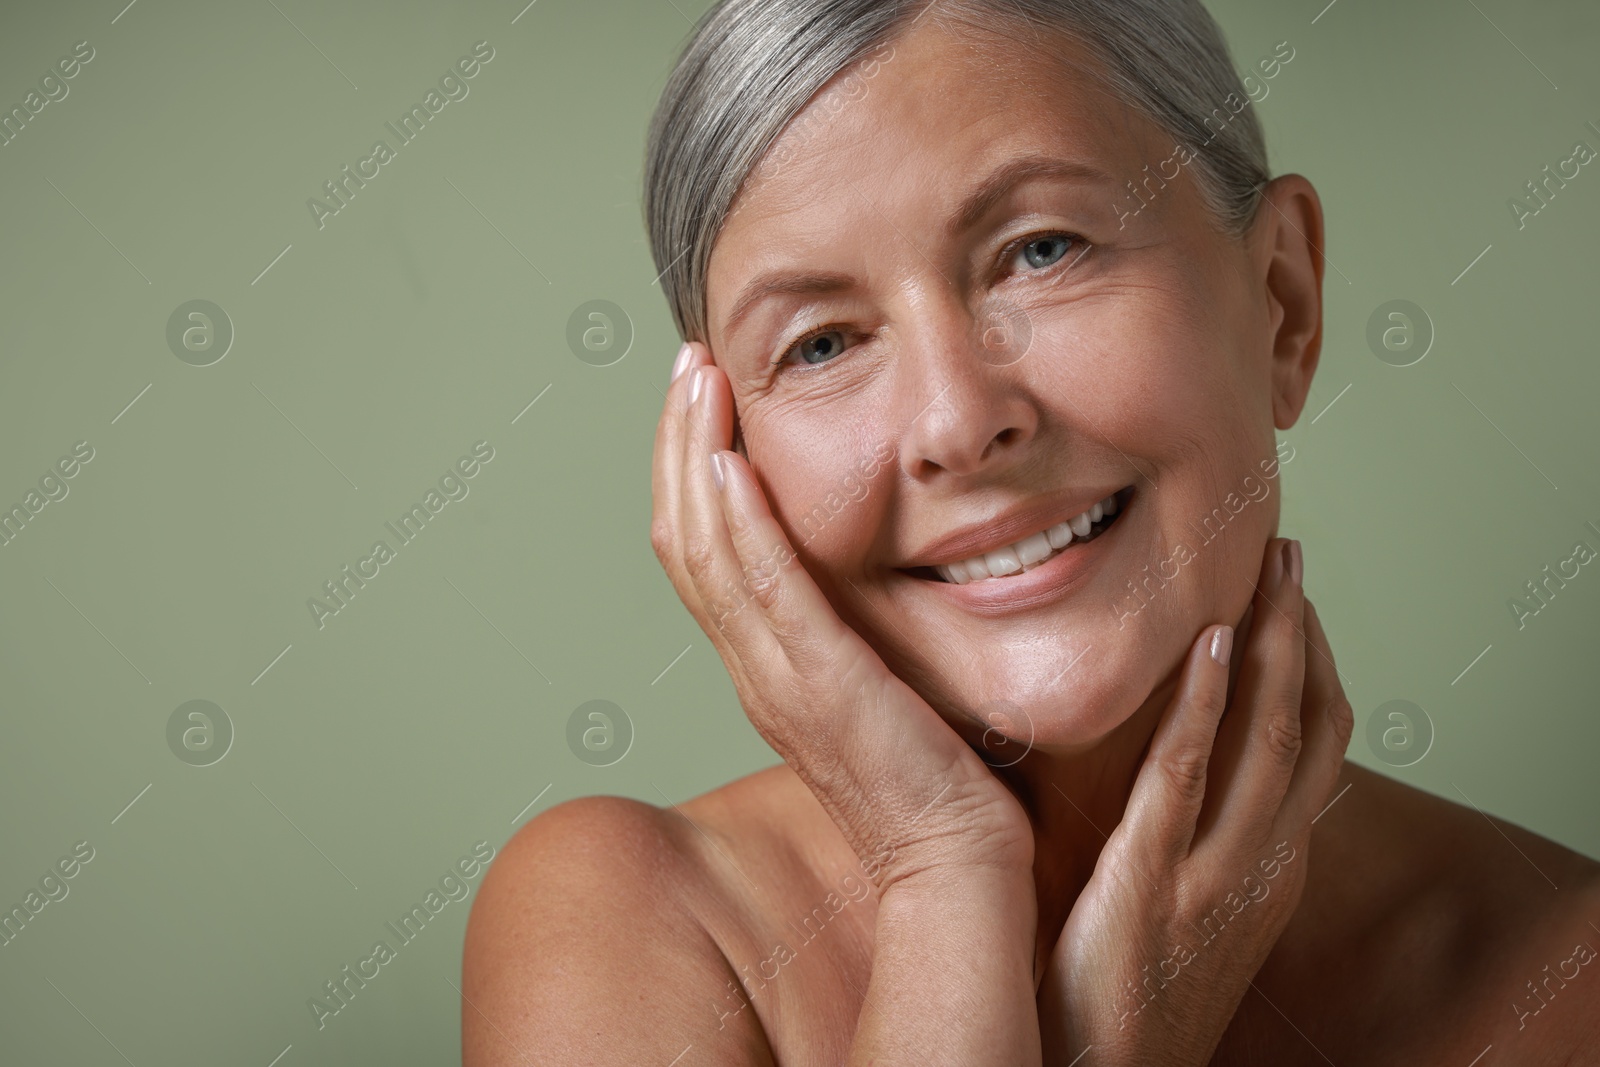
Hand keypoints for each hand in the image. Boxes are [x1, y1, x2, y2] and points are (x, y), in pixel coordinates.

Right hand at [650, 341, 1032, 890]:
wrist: (954, 866)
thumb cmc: (934, 781)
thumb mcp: (880, 684)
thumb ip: (856, 629)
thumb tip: (871, 569)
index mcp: (766, 663)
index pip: (703, 550)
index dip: (691, 470)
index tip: (704, 399)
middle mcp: (754, 667)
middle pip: (685, 538)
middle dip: (679, 443)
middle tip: (687, 366)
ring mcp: (778, 679)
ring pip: (707, 552)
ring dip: (697, 458)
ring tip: (699, 381)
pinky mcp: (822, 687)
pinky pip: (764, 592)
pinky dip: (741, 522)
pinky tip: (733, 462)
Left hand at [1037, 538, 1353, 1065]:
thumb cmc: (1128, 1001)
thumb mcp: (1190, 918)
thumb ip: (1197, 846)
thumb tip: (1178, 776)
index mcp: (1271, 871)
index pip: (1316, 748)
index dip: (1313, 666)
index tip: (1292, 601)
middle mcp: (1263, 867)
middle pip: (1309, 725)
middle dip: (1303, 632)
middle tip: (1287, 554)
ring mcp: (1216, 877)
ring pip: (1269, 737)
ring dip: (1271, 642)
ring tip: (1264, 570)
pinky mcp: (1150, 884)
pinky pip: (1185, 776)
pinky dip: (1202, 701)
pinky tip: (1204, 642)